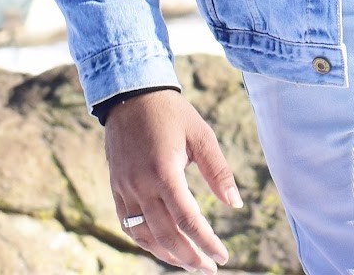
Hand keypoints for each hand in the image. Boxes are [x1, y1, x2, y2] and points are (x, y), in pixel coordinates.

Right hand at [103, 88, 243, 270]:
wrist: (130, 95)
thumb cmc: (171, 113)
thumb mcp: (201, 135)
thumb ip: (218, 171)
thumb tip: (236, 204)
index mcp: (164, 171)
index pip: (188, 219)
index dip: (206, 242)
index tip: (222, 257)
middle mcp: (141, 184)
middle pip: (166, 234)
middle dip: (189, 257)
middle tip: (209, 268)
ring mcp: (125, 188)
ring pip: (144, 235)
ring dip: (168, 255)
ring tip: (189, 263)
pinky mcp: (116, 188)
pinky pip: (128, 225)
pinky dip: (145, 241)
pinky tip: (162, 247)